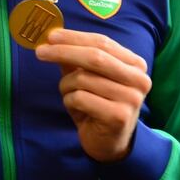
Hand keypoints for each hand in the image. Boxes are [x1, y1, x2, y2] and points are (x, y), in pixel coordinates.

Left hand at [35, 29, 151, 162]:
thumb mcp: (86, 78)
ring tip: (69, 95)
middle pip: (95, 57)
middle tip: (40, 52)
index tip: (50, 36)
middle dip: (63, 52)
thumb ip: (74, 58)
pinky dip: (69, 101)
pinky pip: (80, 98)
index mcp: (135, 65)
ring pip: (83, 79)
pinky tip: (77, 110)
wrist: (109, 143)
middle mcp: (139, 79)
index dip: (74, 37)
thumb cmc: (96, 105)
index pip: (102, 42)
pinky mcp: (119, 116)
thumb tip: (52, 38)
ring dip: (65, 85)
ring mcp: (131, 98)